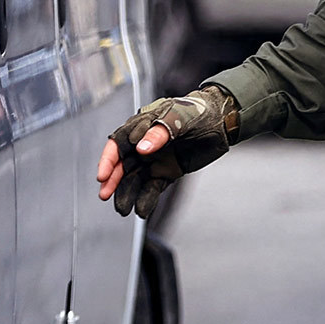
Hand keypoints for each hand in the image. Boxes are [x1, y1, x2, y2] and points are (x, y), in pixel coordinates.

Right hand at [95, 86, 237, 220]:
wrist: (222, 122)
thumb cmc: (198, 112)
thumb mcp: (181, 118)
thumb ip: (160, 132)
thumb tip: (141, 148)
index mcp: (143, 126)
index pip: (119, 144)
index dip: (109, 160)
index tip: (102, 176)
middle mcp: (145, 144)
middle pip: (123, 164)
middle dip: (113, 180)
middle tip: (104, 195)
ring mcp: (155, 159)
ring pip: (135, 179)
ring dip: (127, 194)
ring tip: (123, 210)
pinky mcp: (167, 172)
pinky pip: (153, 188)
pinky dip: (146, 199)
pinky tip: (141, 211)